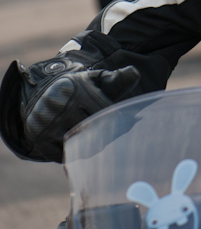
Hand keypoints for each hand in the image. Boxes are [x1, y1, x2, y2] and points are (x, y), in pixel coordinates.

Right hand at [21, 59, 140, 161]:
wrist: (39, 95)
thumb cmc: (76, 89)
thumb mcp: (93, 80)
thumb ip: (115, 79)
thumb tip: (134, 73)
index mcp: (75, 87)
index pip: (102, 109)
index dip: (117, 120)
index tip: (128, 125)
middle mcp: (58, 103)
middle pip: (91, 128)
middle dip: (105, 135)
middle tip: (112, 138)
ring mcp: (46, 121)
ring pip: (78, 143)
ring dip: (90, 147)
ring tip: (97, 143)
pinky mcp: (37, 137)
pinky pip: (62, 155)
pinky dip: (73, 154)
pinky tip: (78, 148)